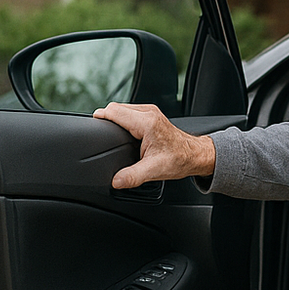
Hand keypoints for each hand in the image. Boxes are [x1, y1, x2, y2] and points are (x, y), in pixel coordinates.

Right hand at [93, 102, 215, 188]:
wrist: (195, 155)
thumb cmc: (180, 160)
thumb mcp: (154, 171)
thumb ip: (133, 176)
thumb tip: (116, 181)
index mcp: (147, 122)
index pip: (113, 111)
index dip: (100, 118)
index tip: (93, 128)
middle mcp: (148, 112)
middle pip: (115, 108)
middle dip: (106, 119)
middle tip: (102, 135)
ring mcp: (150, 111)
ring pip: (122, 108)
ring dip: (114, 118)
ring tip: (112, 135)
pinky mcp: (151, 114)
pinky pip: (130, 111)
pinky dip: (123, 119)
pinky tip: (123, 132)